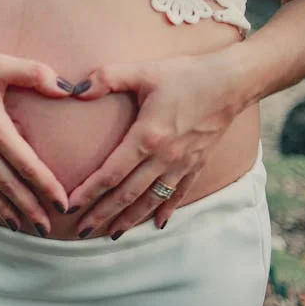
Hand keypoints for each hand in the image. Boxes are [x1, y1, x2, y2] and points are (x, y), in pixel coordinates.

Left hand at [68, 53, 247, 238]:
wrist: (234, 81)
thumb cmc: (186, 74)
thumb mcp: (143, 71)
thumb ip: (107, 78)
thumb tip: (74, 90)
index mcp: (147, 137)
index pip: (111, 173)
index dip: (89, 192)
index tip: (70, 206)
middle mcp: (164, 158)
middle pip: (127, 194)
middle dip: (102, 214)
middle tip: (81, 231)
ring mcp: (182, 164)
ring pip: (150, 200)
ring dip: (130, 219)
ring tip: (111, 234)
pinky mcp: (197, 163)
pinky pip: (178, 193)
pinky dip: (166, 210)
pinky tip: (156, 224)